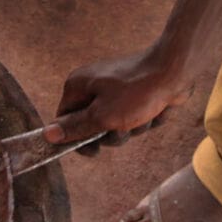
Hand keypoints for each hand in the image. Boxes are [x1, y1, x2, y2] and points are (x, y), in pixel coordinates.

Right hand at [44, 47, 191, 155]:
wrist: (175, 71)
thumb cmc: (137, 92)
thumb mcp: (102, 117)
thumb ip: (74, 128)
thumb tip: (46, 135)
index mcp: (77, 86)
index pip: (64, 120)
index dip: (76, 139)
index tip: (92, 151)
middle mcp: (93, 85)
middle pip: (91, 126)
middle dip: (110, 134)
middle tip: (122, 128)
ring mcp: (115, 89)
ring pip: (115, 125)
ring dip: (131, 129)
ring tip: (142, 117)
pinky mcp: (135, 94)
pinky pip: (133, 117)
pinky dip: (144, 120)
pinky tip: (155, 110)